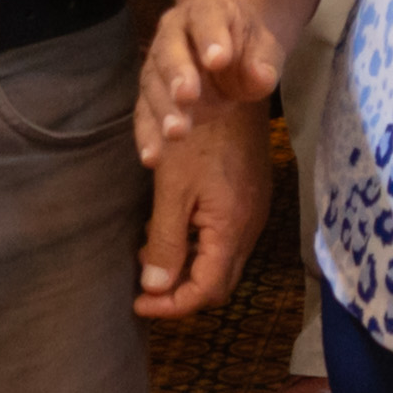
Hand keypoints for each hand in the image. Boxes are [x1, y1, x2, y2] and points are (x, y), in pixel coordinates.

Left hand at [136, 86, 276, 321]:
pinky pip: (226, 239)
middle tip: (144, 286)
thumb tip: (155, 288)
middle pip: (217, 284)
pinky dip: (197, 245)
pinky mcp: (250, 197)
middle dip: (180, 292)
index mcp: (231, 230)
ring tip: (150, 248)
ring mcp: (253, 212)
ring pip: (222, 262)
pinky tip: (173, 224)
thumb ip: (165, 241)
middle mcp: (249, 228)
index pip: (205, 291)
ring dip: (187, 266)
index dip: (171, 305)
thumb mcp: (172, 189)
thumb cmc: (200, 135)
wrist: (236, 87)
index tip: (138, 302)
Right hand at [139, 0, 294, 159]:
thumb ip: (264, 61)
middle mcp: (174, 30)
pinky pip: (144, 112)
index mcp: (207, 8)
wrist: (224, 52)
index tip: (218, 60)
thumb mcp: (264, 48)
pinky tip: (152, 156)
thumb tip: (261, 76)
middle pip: (170, 49)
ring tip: (176, 132)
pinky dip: (147, 134)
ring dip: (163, 109)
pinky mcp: (151, 93)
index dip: (211, 36)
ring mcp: (158, 61)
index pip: (207, 16)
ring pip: (153, 82)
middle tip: (187, 95)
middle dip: (177, 73)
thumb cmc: (245, 45)